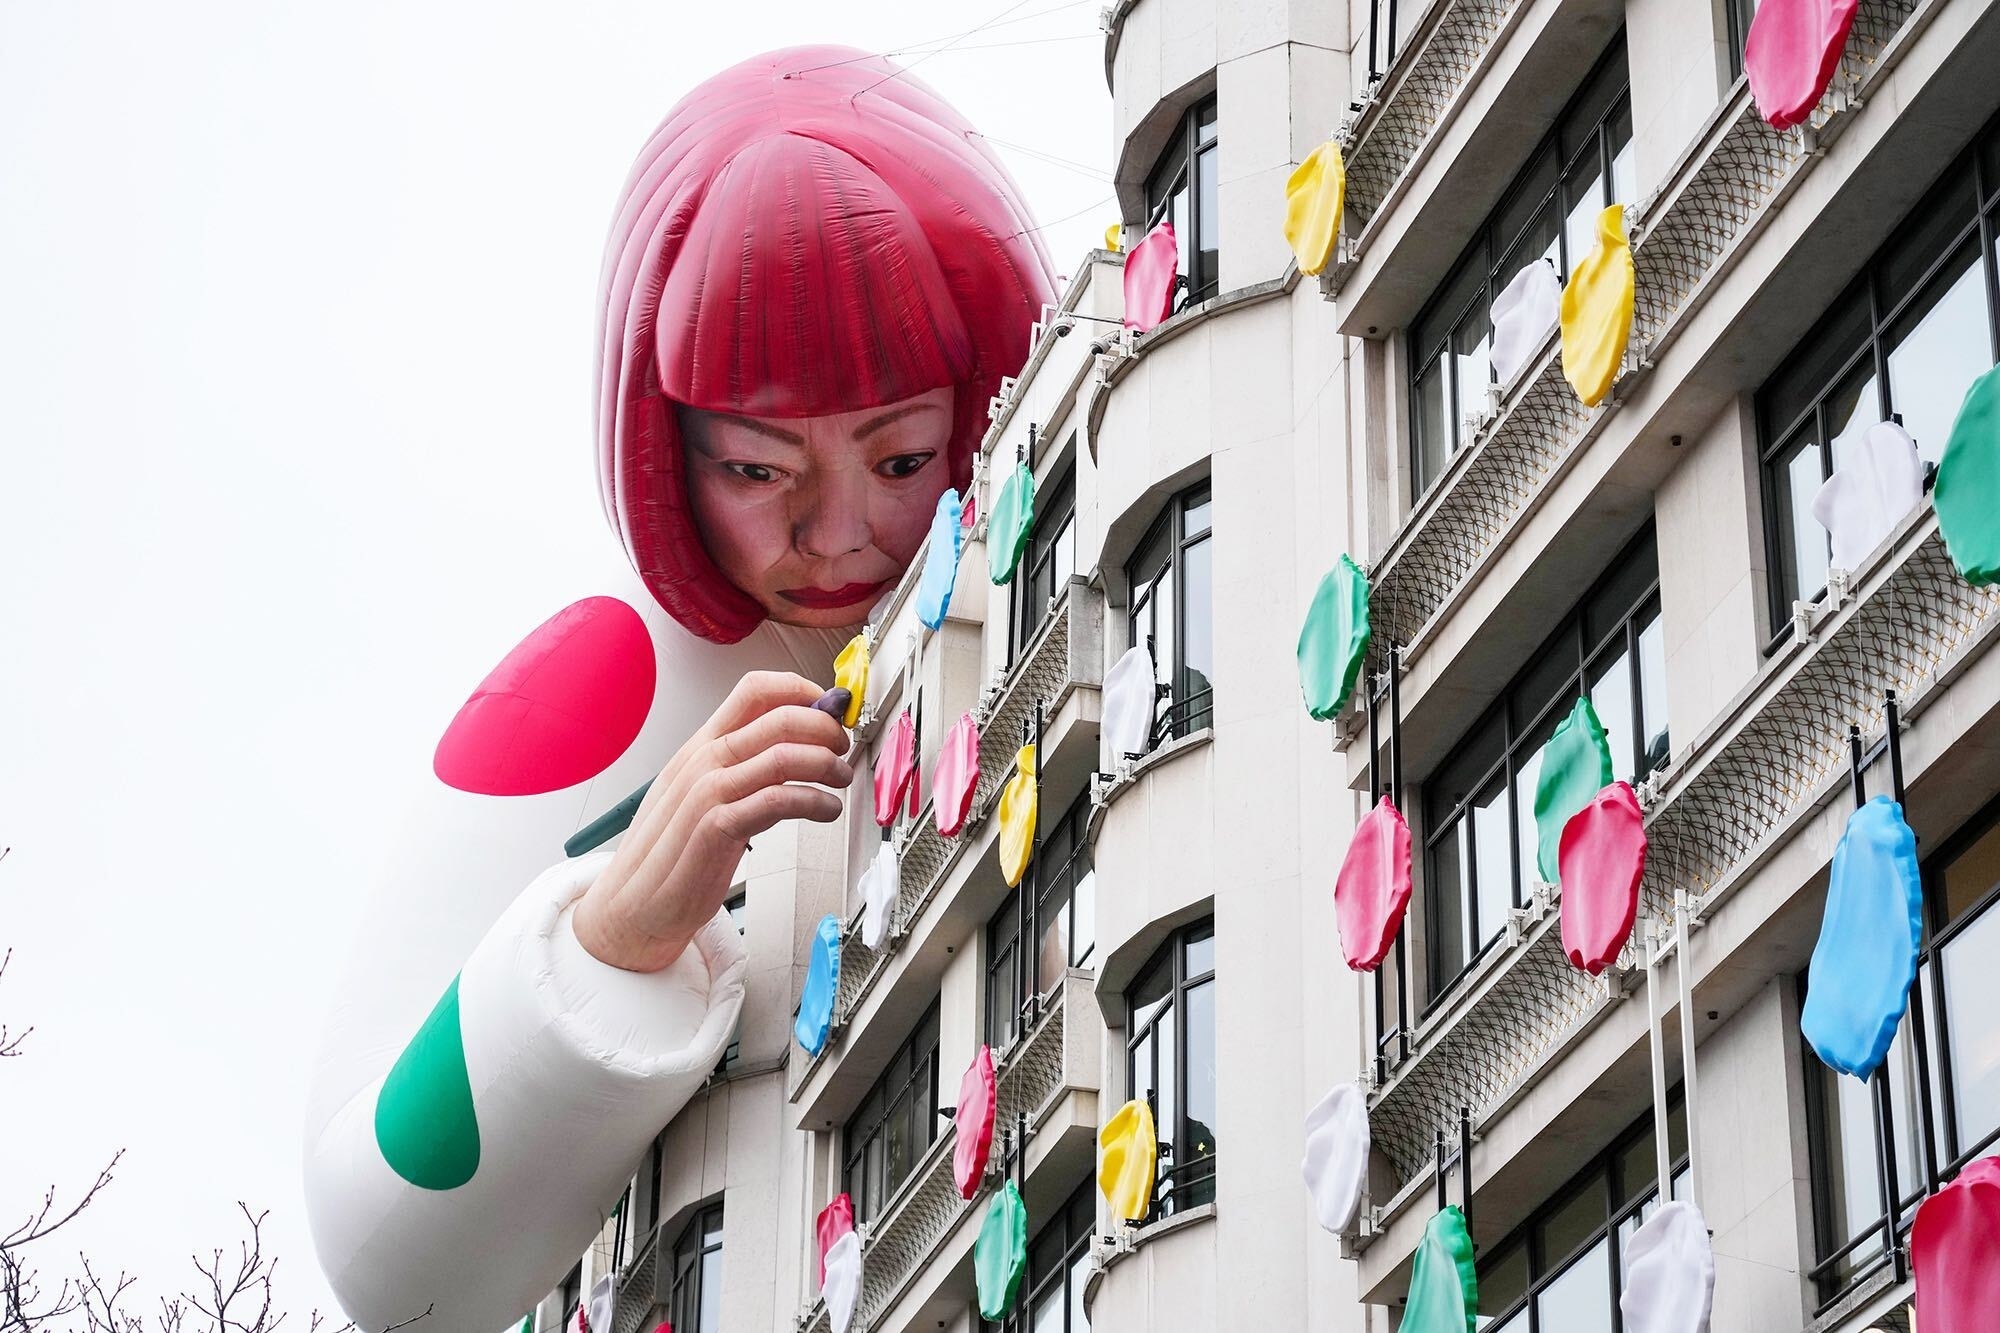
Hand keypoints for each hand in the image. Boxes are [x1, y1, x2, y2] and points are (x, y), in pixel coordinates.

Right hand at [573, 671, 851, 971]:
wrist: (631, 907)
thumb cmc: (671, 854)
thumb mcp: (700, 795)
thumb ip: (742, 767)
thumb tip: (794, 746)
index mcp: (699, 746)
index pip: (753, 691)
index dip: (801, 690)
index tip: (830, 706)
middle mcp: (702, 762)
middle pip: (778, 718)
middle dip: (825, 727)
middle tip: (842, 746)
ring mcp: (707, 794)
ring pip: (782, 756)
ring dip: (826, 764)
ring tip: (840, 779)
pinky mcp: (716, 830)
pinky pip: (776, 801)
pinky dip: (814, 802)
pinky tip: (826, 810)